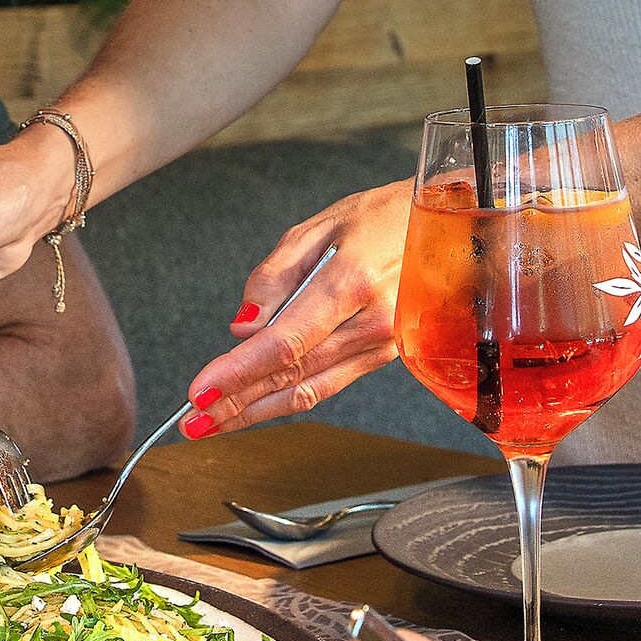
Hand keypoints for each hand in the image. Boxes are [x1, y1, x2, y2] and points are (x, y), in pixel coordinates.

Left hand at [176, 183, 408, 437]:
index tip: (199, 392)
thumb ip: (274, 278)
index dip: (237, 373)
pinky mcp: (385, 356)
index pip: (284, 343)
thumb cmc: (380, 217)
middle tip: (193, 423)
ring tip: (214, 423)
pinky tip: (257, 405)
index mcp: (352, 282)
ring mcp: (384, 345)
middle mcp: (373, 323)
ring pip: (310, 391)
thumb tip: (243, 328)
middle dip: (237, 403)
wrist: (446, 224)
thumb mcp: (317, 227)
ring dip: (258, 411)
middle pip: (293, 376)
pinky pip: (329, 384)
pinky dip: (288, 399)